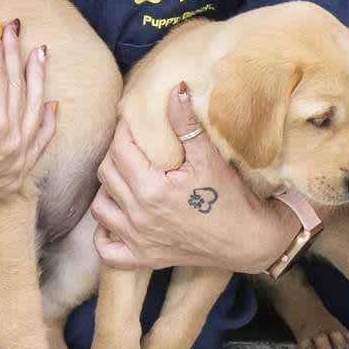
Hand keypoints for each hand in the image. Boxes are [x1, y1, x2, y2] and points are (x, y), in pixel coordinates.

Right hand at [0, 23, 60, 231]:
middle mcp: (11, 140)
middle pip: (17, 86)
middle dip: (15, 54)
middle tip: (16, 28)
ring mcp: (17, 159)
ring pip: (34, 110)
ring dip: (37, 79)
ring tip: (39, 53)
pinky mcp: (17, 175)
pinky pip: (40, 143)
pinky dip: (47, 122)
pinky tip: (52, 104)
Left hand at [90, 86, 309, 273]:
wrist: (248, 240)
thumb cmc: (231, 198)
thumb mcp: (209, 157)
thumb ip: (187, 124)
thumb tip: (175, 90)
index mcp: (151, 189)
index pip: (120, 149)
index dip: (123, 129)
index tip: (132, 121)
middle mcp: (138, 216)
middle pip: (106, 174)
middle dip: (115, 154)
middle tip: (132, 145)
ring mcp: (138, 240)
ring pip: (100, 208)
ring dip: (107, 189)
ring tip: (125, 176)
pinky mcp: (143, 259)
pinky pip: (106, 250)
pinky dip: (105, 234)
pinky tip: (117, 217)